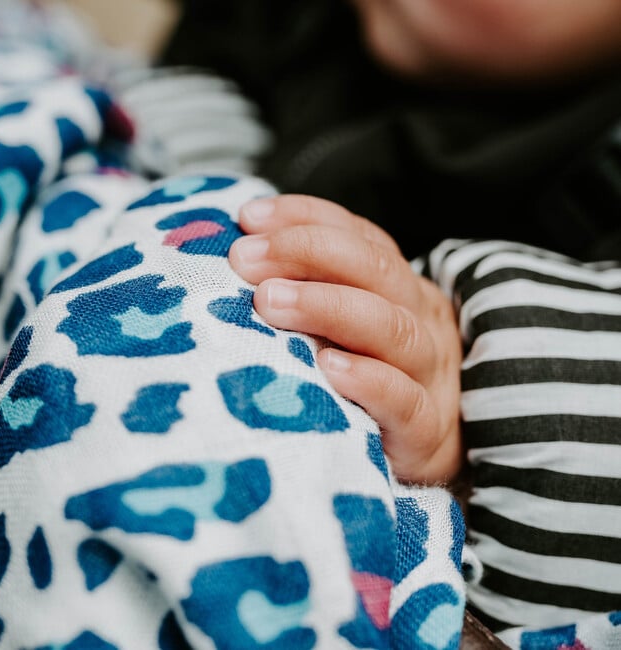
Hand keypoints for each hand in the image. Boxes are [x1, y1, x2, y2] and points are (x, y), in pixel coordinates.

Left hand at [228, 194, 462, 484]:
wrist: (424, 452)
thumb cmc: (367, 381)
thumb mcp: (343, 327)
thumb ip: (310, 293)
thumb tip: (242, 260)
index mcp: (400, 289)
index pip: (361, 237)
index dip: (306, 219)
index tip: (249, 218)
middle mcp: (420, 320)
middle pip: (377, 270)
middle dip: (308, 252)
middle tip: (246, 260)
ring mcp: (428, 374)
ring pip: (392, 328)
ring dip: (328, 306)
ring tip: (269, 301)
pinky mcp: (425, 430)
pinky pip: (404, 400)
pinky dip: (368, 379)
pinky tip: (328, 367)